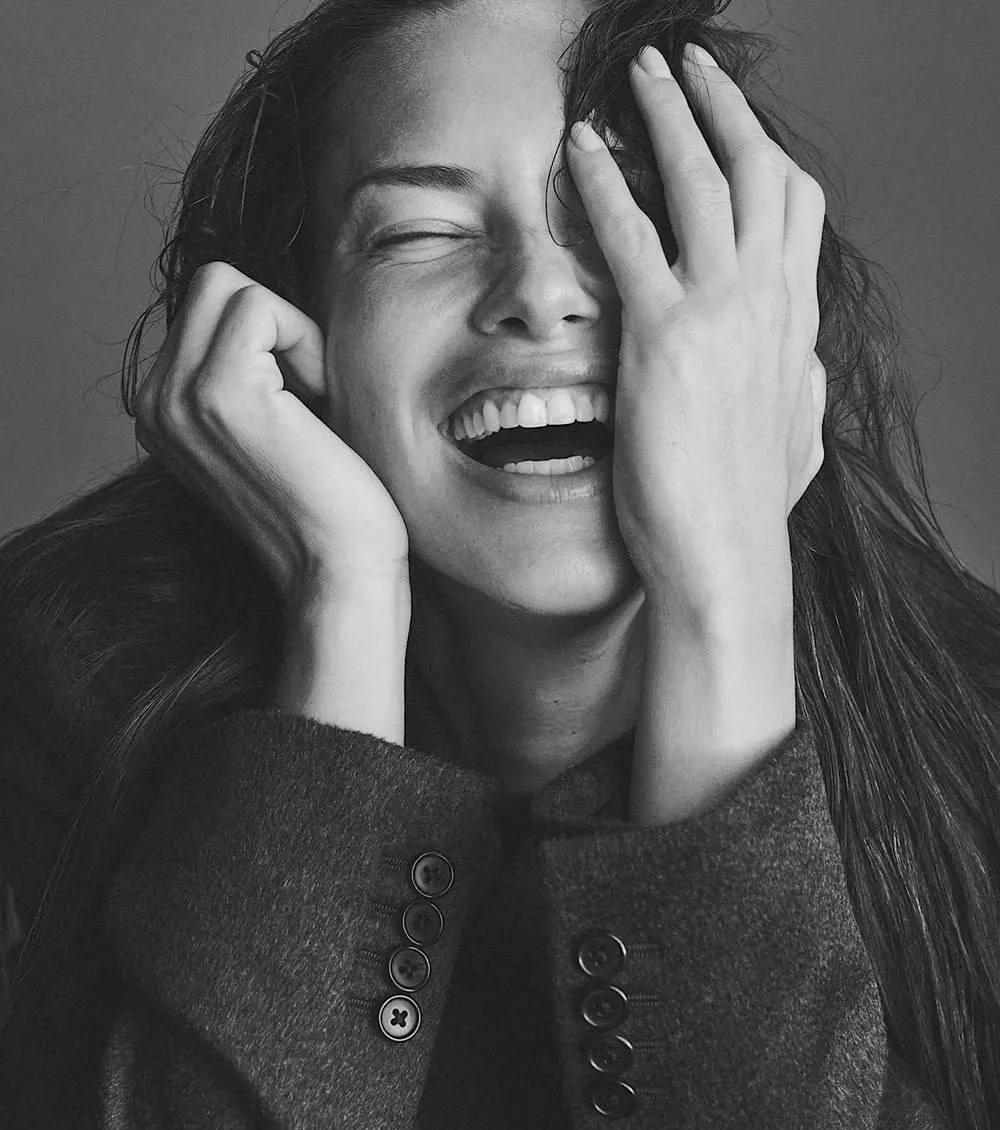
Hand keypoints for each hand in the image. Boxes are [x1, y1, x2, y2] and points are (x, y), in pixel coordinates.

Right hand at [134, 262, 409, 609]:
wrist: (340, 572)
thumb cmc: (330, 506)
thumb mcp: (273, 426)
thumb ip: (251, 372)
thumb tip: (268, 303)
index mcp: (162, 412)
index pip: (208, 310)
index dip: (273, 340)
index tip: (302, 410)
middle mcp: (153, 403)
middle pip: (212, 285)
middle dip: (276, 324)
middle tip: (310, 398)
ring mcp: (176, 397)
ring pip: (229, 284)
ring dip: (290, 333)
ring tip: (311, 408)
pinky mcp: (216, 391)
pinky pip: (258, 305)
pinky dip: (304, 342)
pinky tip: (317, 409)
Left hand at [566, 43, 825, 621]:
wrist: (725, 562)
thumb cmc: (746, 513)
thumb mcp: (793, 441)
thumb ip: (798, 390)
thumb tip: (806, 365)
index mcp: (794, 325)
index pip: (794, 212)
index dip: (763, 155)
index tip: (732, 126)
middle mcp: (769, 305)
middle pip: (760, 171)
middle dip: (723, 107)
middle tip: (685, 68)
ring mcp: (721, 315)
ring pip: (703, 180)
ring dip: (669, 115)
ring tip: (639, 75)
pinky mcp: (664, 339)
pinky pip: (632, 235)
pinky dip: (605, 181)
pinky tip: (579, 148)